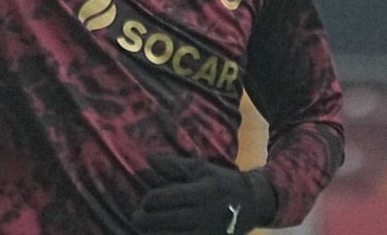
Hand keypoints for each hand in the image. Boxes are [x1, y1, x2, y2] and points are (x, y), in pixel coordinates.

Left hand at [132, 155, 275, 234]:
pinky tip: (159, 234)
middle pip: (171, 221)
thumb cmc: (220, 181)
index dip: (154, 200)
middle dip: (149, 220)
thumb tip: (149, 159)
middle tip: (136, 217)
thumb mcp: (201, 167)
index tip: (144, 200)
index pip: (174, 197)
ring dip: (157, 234)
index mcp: (205, 191)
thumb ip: (175, 166)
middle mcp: (206, 214)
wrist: (251, 203)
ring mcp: (208, 233)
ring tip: (144, 230)